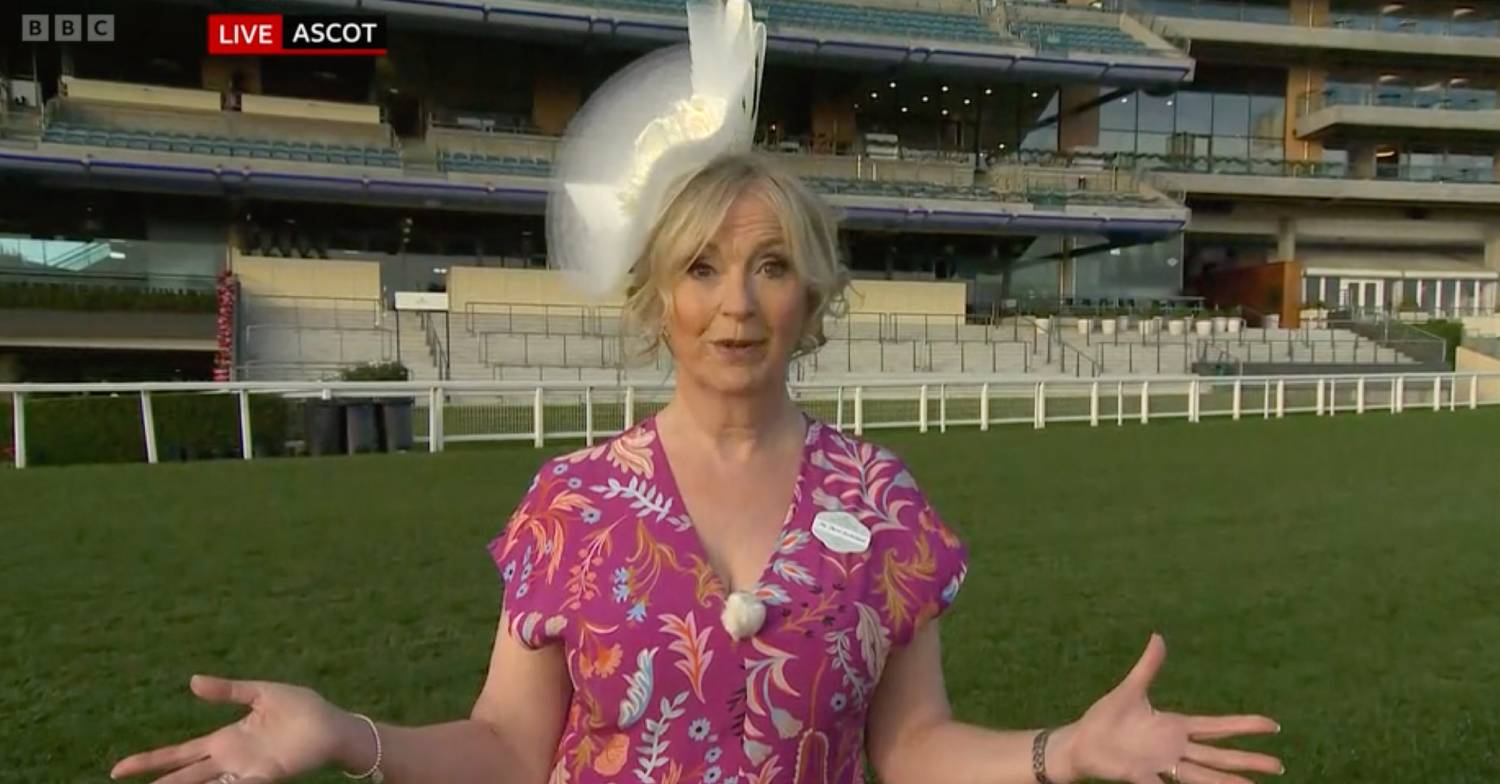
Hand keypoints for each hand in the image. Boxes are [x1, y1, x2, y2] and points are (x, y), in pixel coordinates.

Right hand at [110, 675, 350, 782]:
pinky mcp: (267, 775)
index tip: (118, 770)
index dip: (149, 761)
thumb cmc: (301, 708)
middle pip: (184, 776)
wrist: (332, 723)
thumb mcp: (260, 693)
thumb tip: (192, 681)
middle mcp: (229, 760)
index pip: (178, 754)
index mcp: (224, 739)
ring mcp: (246, 771)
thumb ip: (228, 690)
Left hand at [1052, 634, 1282, 783]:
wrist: (1080, 741)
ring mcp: (1161, 765)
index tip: (1274, 725)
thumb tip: (1158, 636)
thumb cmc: (1106, 718)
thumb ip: (1148, 666)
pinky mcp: (1141, 777)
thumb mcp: (1130, 690)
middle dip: (1249, 760)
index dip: (1245, 726)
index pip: (1217, 727)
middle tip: (1280, 766)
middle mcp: (1174, 749)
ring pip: (1203, 777)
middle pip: (1219, 756)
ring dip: (1228, 783)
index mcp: (1175, 727)